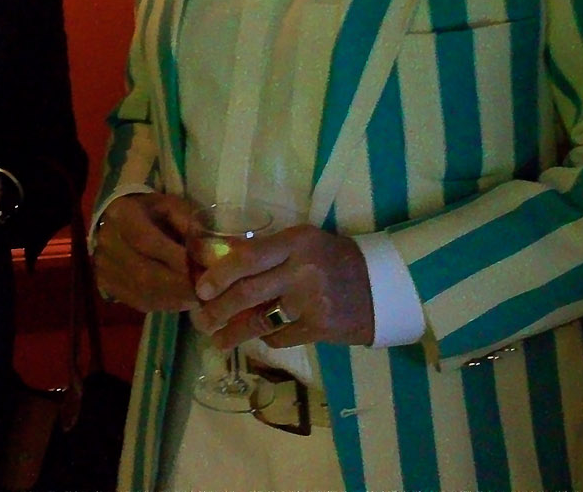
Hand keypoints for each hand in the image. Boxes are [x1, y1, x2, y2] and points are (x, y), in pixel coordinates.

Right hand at [93, 192, 196, 312]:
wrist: (116, 219)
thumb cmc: (151, 211)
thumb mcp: (172, 207)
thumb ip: (190, 226)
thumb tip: (211, 255)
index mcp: (123, 215)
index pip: (148, 242)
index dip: (176, 260)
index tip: (203, 271)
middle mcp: (108, 242)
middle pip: (144, 273)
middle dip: (179, 286)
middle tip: (205, 292)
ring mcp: (104, 266)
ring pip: (142, 291)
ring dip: (174, 300)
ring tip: (197, 299)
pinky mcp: (106, 284)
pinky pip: (138, 302)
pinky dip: (163, 305)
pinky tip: (180, 302)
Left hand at [189, 223, 374, 349]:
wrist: (381, 286)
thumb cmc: (333, 259)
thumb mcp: (302, 243)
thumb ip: (268, 251)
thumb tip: (219, 263)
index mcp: (295, 242)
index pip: (248, 257)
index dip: (220, 275)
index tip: (201, 289)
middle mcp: (302, 271)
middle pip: (248, 293)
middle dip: (219, 310)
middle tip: (201, 320)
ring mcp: (311, 302)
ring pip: (261, 321)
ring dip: (234, 333)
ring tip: (217, 340)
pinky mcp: (320, 329)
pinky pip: (281, 337)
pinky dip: (268, 338)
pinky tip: (260, 339)